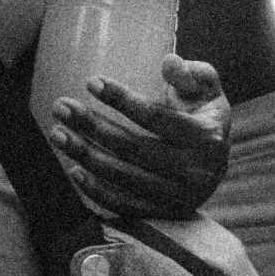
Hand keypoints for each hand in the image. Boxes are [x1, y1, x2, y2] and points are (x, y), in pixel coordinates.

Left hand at [48, 57, 232, 220]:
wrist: (218, 167)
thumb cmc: (205, 119)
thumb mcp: (207, 92)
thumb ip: (193, 74)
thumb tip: (168, 61)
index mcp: (206, 137)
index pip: (156, 118)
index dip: (122, 100)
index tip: (90, 82)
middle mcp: (193, 170)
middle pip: (132, 147)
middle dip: (92, 126)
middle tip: (61, 106)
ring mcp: (177, 196)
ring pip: (122, 176)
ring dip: (85, 154)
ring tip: (57, 133)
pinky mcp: (161, 213)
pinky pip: (122, 204)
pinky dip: (95, 189)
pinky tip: (73, 168)